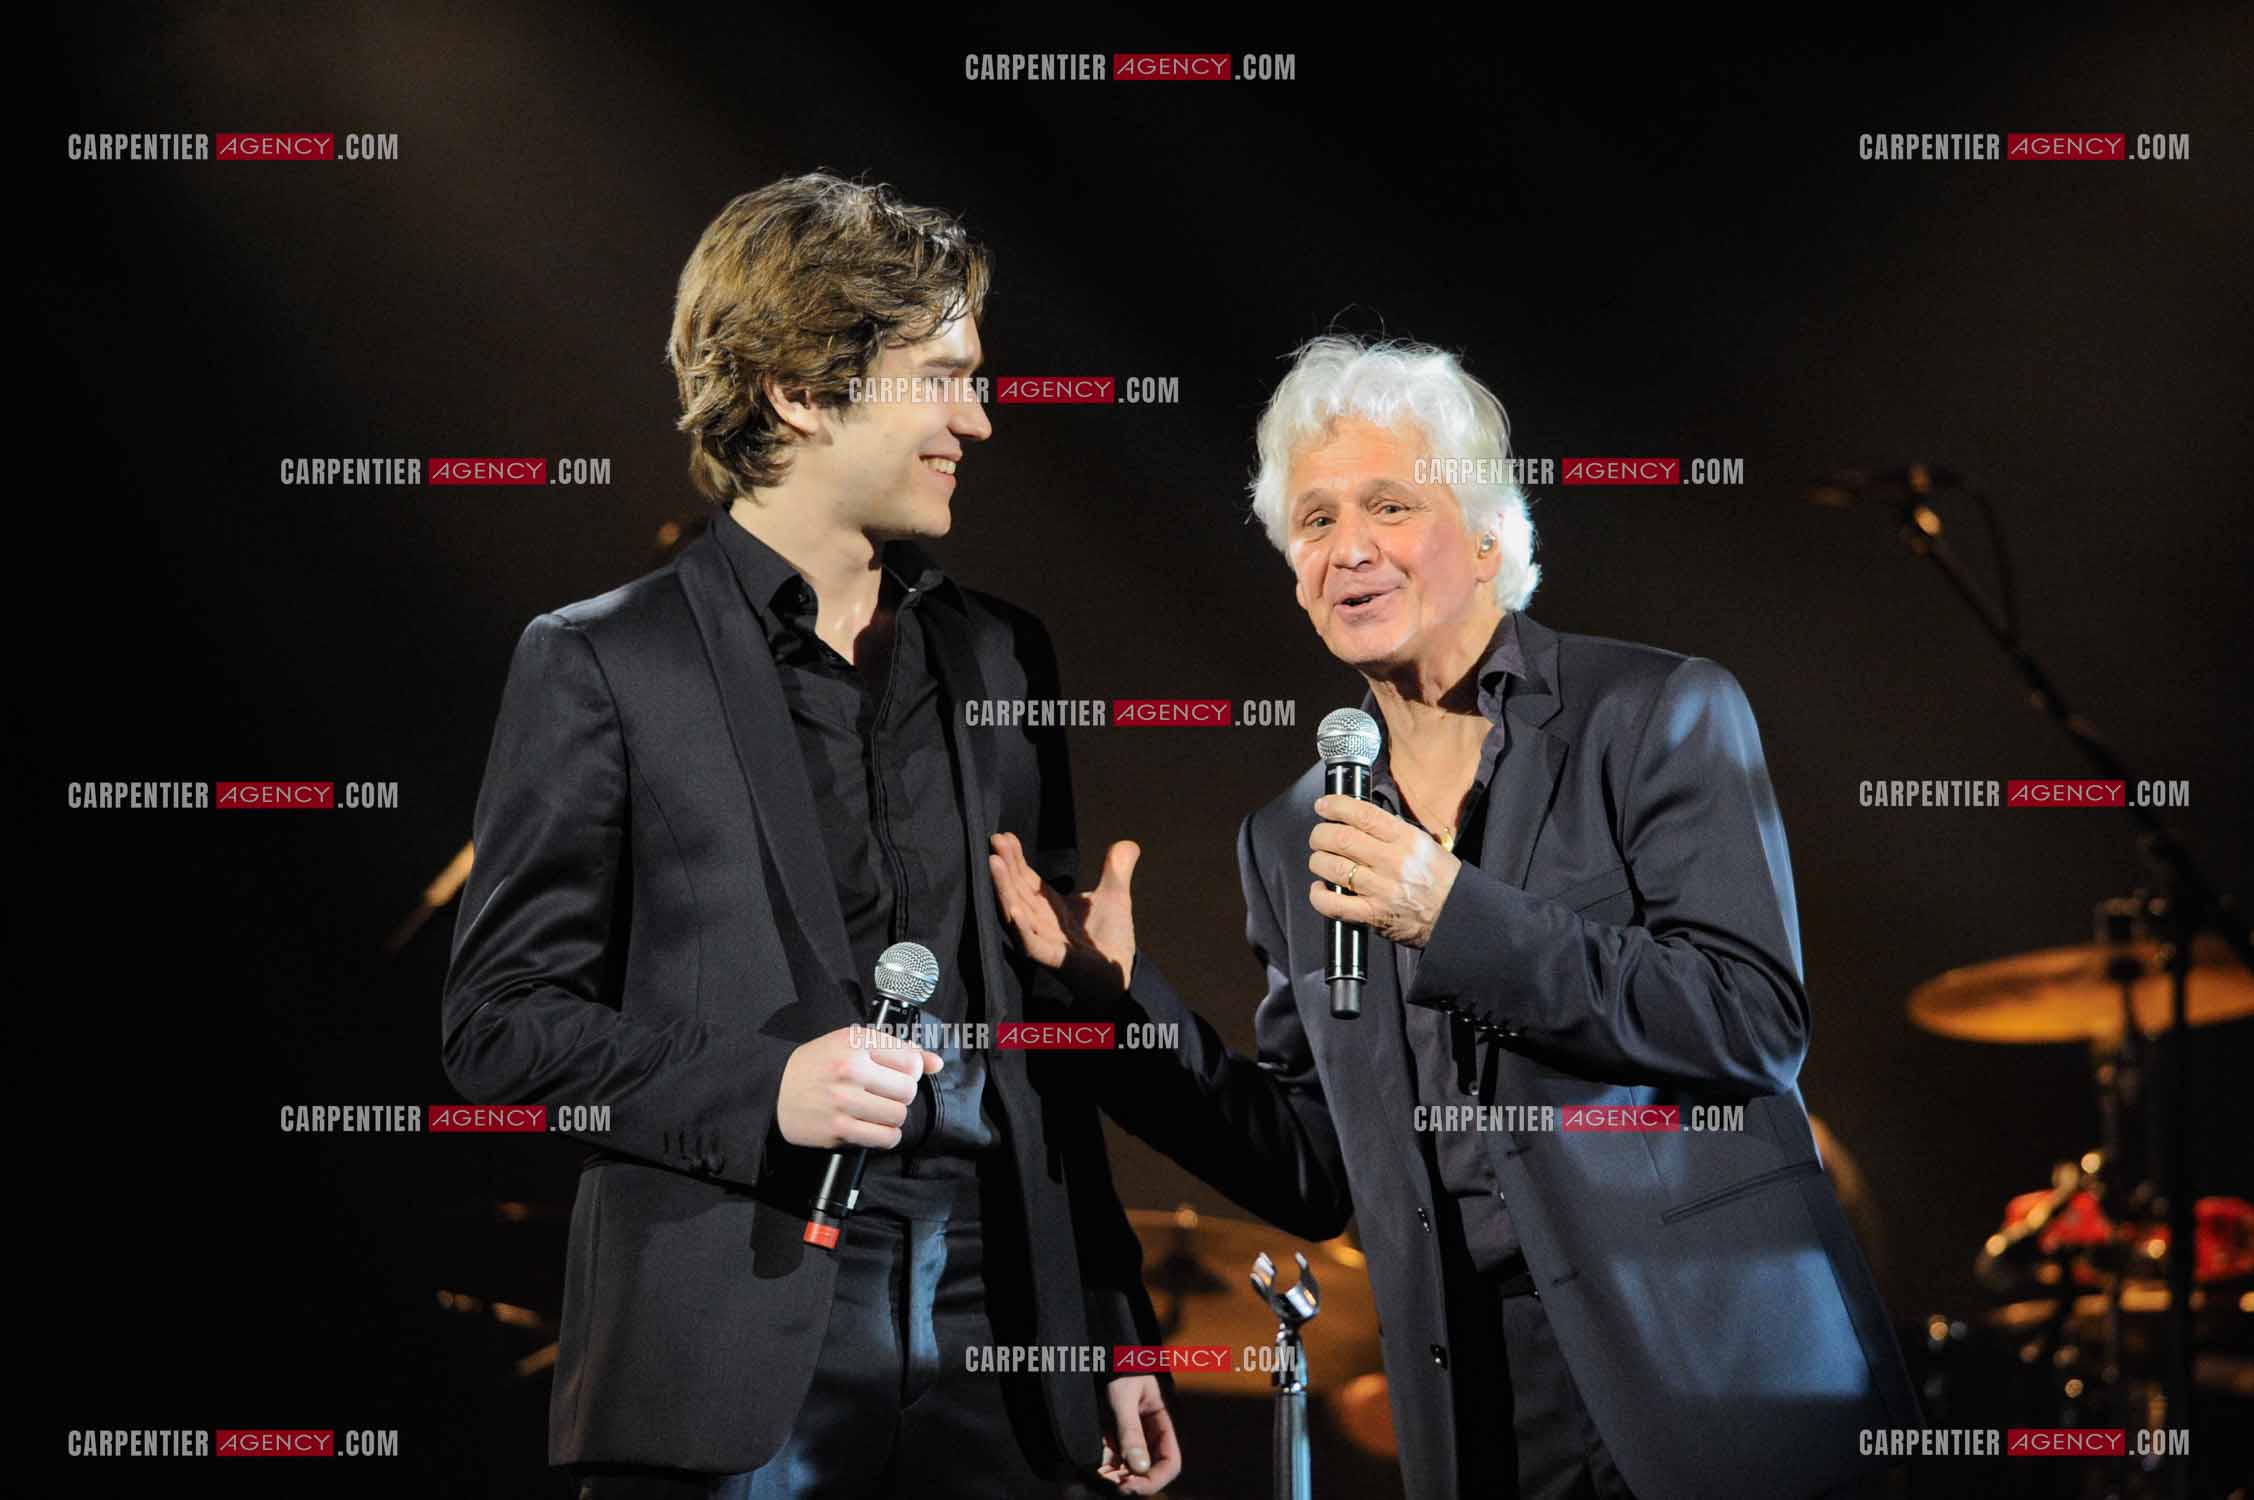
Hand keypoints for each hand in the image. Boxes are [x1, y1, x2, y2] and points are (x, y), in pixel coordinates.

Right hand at [774, 1024, 942, 1149]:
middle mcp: (851, 1069)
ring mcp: (844, 1101)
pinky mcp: (838, 1129)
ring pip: (899, 1114)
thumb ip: (896, 1050)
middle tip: (884, 1094)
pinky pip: (884, 1137)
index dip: (912, 1070)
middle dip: (901, 1094)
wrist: (773, 1090)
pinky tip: (873, 1127)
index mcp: (855, 1042)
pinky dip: (885, 1136)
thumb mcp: (851, 1043)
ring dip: (893, 1116)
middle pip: (908, 1089)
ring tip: (877, 1111)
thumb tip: (936, 1063)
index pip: (910, 1059)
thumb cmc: (816, 1065)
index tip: (899, 1074)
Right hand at [987, 832, 1139, 1000]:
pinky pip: (1032, 944)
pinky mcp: (1055, 961)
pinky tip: (1013, 908)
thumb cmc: (1110, 941)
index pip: (1026, 878)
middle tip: (993, 839)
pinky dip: (1022, 927)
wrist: (1120, 977)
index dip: (1015, 857)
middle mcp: (1040, 921)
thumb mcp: (1115, 897)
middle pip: (1017, 890)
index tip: (1004, 835)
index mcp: (1049, 906)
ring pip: (1017, 913)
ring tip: (993, 864)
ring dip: (1004, 889)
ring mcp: (1044, 941)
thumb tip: (1130, 843)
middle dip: (1005, 866)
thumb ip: (1116, 871)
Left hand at [1096, 1374, 1180, 1493]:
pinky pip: (1109, 1463)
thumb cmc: (1118, 1370)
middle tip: (1110, 1487)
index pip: (1170, 1463)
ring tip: (1096, 1482)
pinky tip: (1089, 1474)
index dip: (1155, 1480)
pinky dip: (1101, 1471)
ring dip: (1113, 1481)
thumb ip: (1130, 1431)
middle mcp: (1148, 1438)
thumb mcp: (1123, 1397)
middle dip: (1131, 1484)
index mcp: (1161, 1426)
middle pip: (1148, 1473)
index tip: (1133, 1486)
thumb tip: (1138, 1468)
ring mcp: (1129, 1441)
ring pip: (1127, 1472)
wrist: (1099, 1356)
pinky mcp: (1110, 1440)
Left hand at [1307, 792, 1462, 948]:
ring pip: (1334, 868)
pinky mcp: (1374, 916)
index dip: (1337, 806)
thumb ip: (1394, 833)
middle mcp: (1394, 862)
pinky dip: (1319, 896)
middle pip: (1341, 839)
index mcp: (1408, 840)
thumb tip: (1359, 821)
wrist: (1458, 917)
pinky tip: (1320, 889)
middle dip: (1320, 834)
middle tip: (1318, 837)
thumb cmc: (1443, 881)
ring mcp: (1382, 890)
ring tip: (1320, 860)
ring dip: (1318, 861)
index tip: (1323, 805)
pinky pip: (1335, 905)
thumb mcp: (1426, 845)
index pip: (1363, 814)